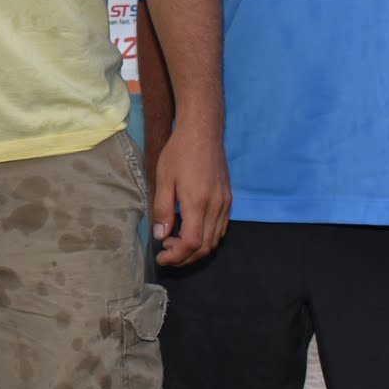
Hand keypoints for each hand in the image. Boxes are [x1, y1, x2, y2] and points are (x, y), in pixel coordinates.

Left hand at [149, 120, 230, 267]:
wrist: (203, 131)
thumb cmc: (179, 152)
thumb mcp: (163, 179)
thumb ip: (162, 209)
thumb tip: (160, 236)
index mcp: (197, 203)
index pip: (191, 243)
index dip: (177, 256)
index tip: (161, 257)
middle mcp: (215, 206)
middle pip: (205, 247)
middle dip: (185, 257)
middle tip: (166, 252)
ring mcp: (225, 203)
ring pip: (215, 240)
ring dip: (196, 249)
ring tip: (175, 242)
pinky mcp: (228, 199)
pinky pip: (220, 228)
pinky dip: (207, 238)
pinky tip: (191, 230)